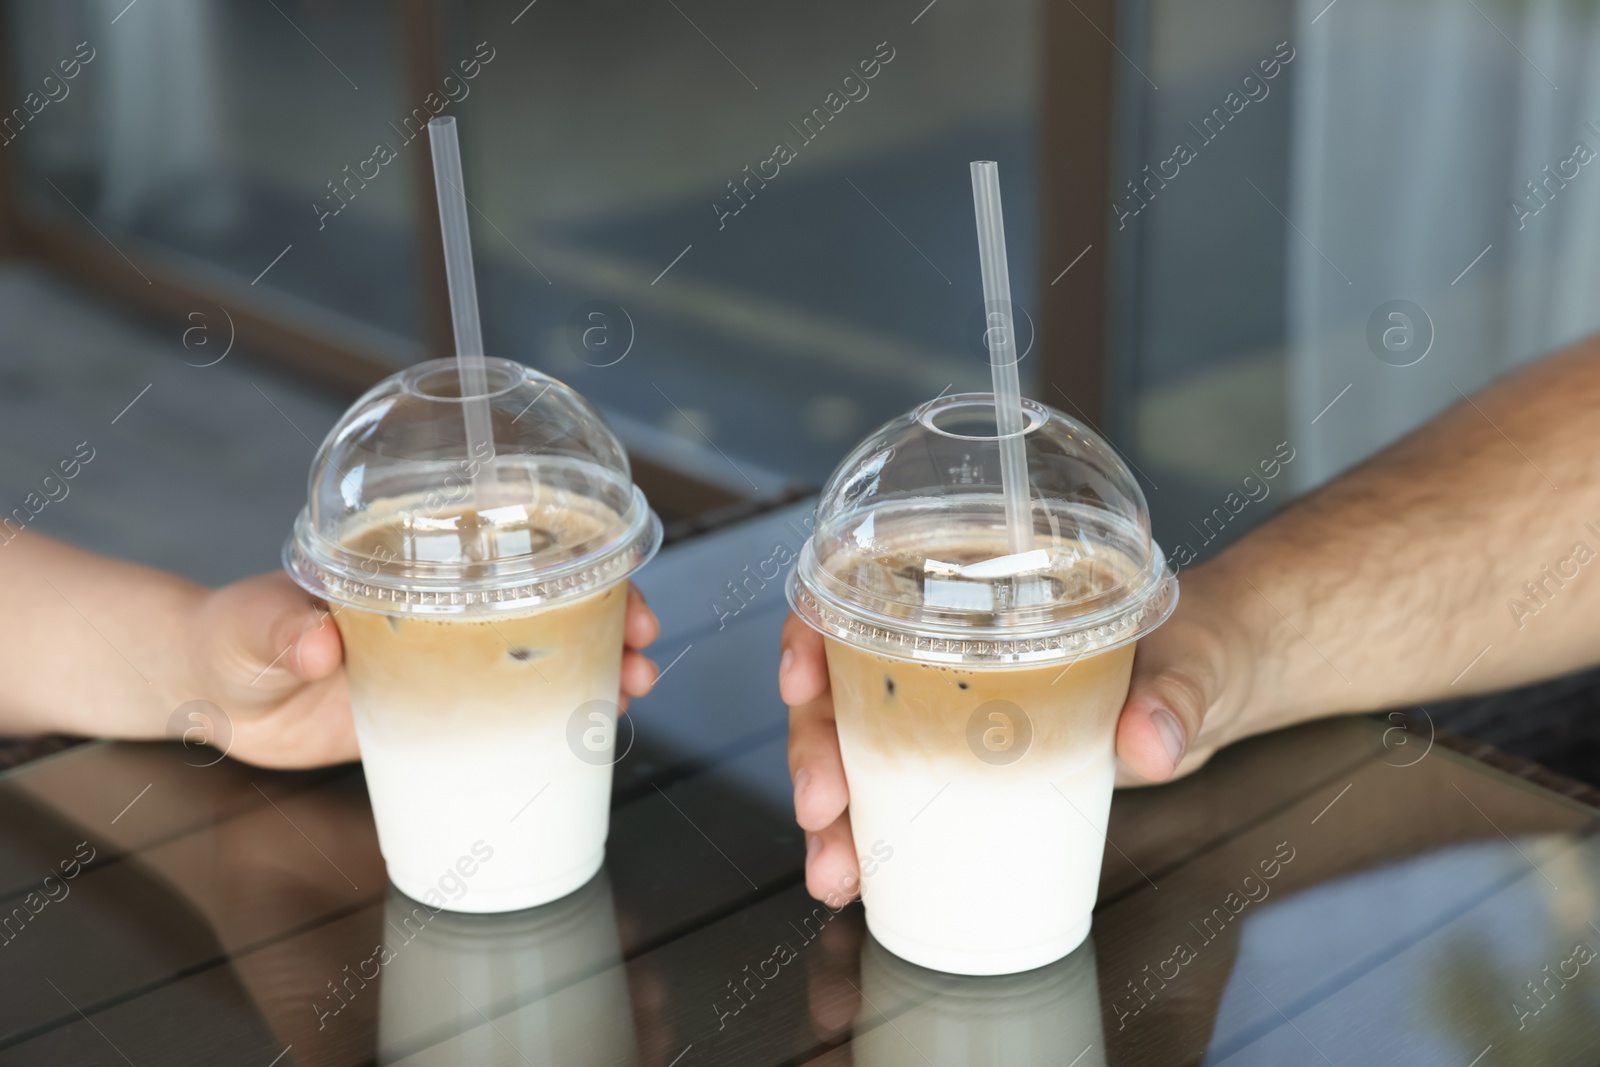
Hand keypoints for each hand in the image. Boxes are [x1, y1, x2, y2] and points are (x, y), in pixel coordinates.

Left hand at [181, 574, 661, 769]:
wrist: (212, 694)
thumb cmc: (229, 636)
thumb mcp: (251, 627)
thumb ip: (281, 629)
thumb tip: (317, 644)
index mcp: (414, 565)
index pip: (510, 545)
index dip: (574, 555)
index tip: (616, 577)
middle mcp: (443, 605)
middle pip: (548, 598)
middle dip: (610, 613)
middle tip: (643, 644)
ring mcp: (445, 658)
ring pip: (541, 654)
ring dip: (597, 668)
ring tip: (635, 688)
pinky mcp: (436, 711)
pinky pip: (506, 712)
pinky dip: (552, 719)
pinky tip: (587, 732)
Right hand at [779, 560, 1257, 903]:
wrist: (1219, 689)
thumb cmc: (1200, 643)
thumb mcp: (1194, 660)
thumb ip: (1177, 695)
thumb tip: (1151, 742)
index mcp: (981, 584)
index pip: (864, 588)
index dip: (814, 630)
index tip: (803, 680)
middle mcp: (949, 642)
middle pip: (845, 682)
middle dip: (816, 750)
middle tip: (822, 809)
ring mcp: (954, 704)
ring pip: (857, 747)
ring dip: (834, 811)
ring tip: (835, 870)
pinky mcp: (971, 759)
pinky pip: (900, 791)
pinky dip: (871, 835)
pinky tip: (859, 877)